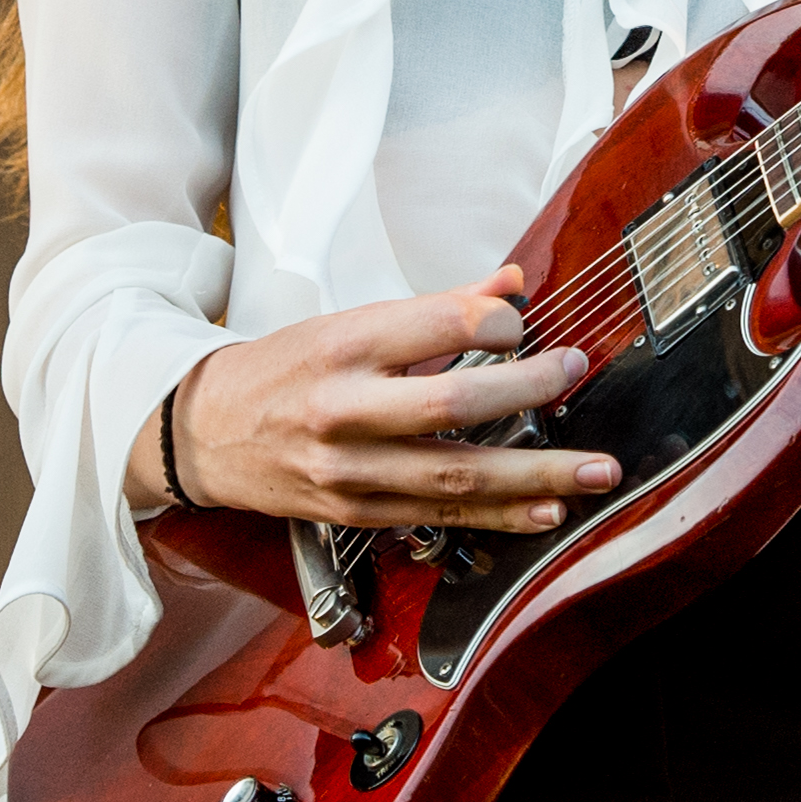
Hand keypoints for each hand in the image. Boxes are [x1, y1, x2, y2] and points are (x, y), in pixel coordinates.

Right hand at [133, 265, 617, 531]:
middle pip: (452, 404)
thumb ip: (438, 308)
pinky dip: (499, 517)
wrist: (204, 433)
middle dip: (527, 391)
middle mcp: (344, 410)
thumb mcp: (347, 321)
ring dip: (536, 476)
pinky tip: (546, 511)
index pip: (434, 325)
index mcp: (343, 346)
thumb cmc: (285, 369)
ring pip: (456, 476)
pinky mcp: (357, 514)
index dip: (493, 321)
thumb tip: (512, 283)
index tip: (523, 321)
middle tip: (575, 373)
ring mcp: (350, 471)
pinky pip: (440, 518)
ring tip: (596, 471)